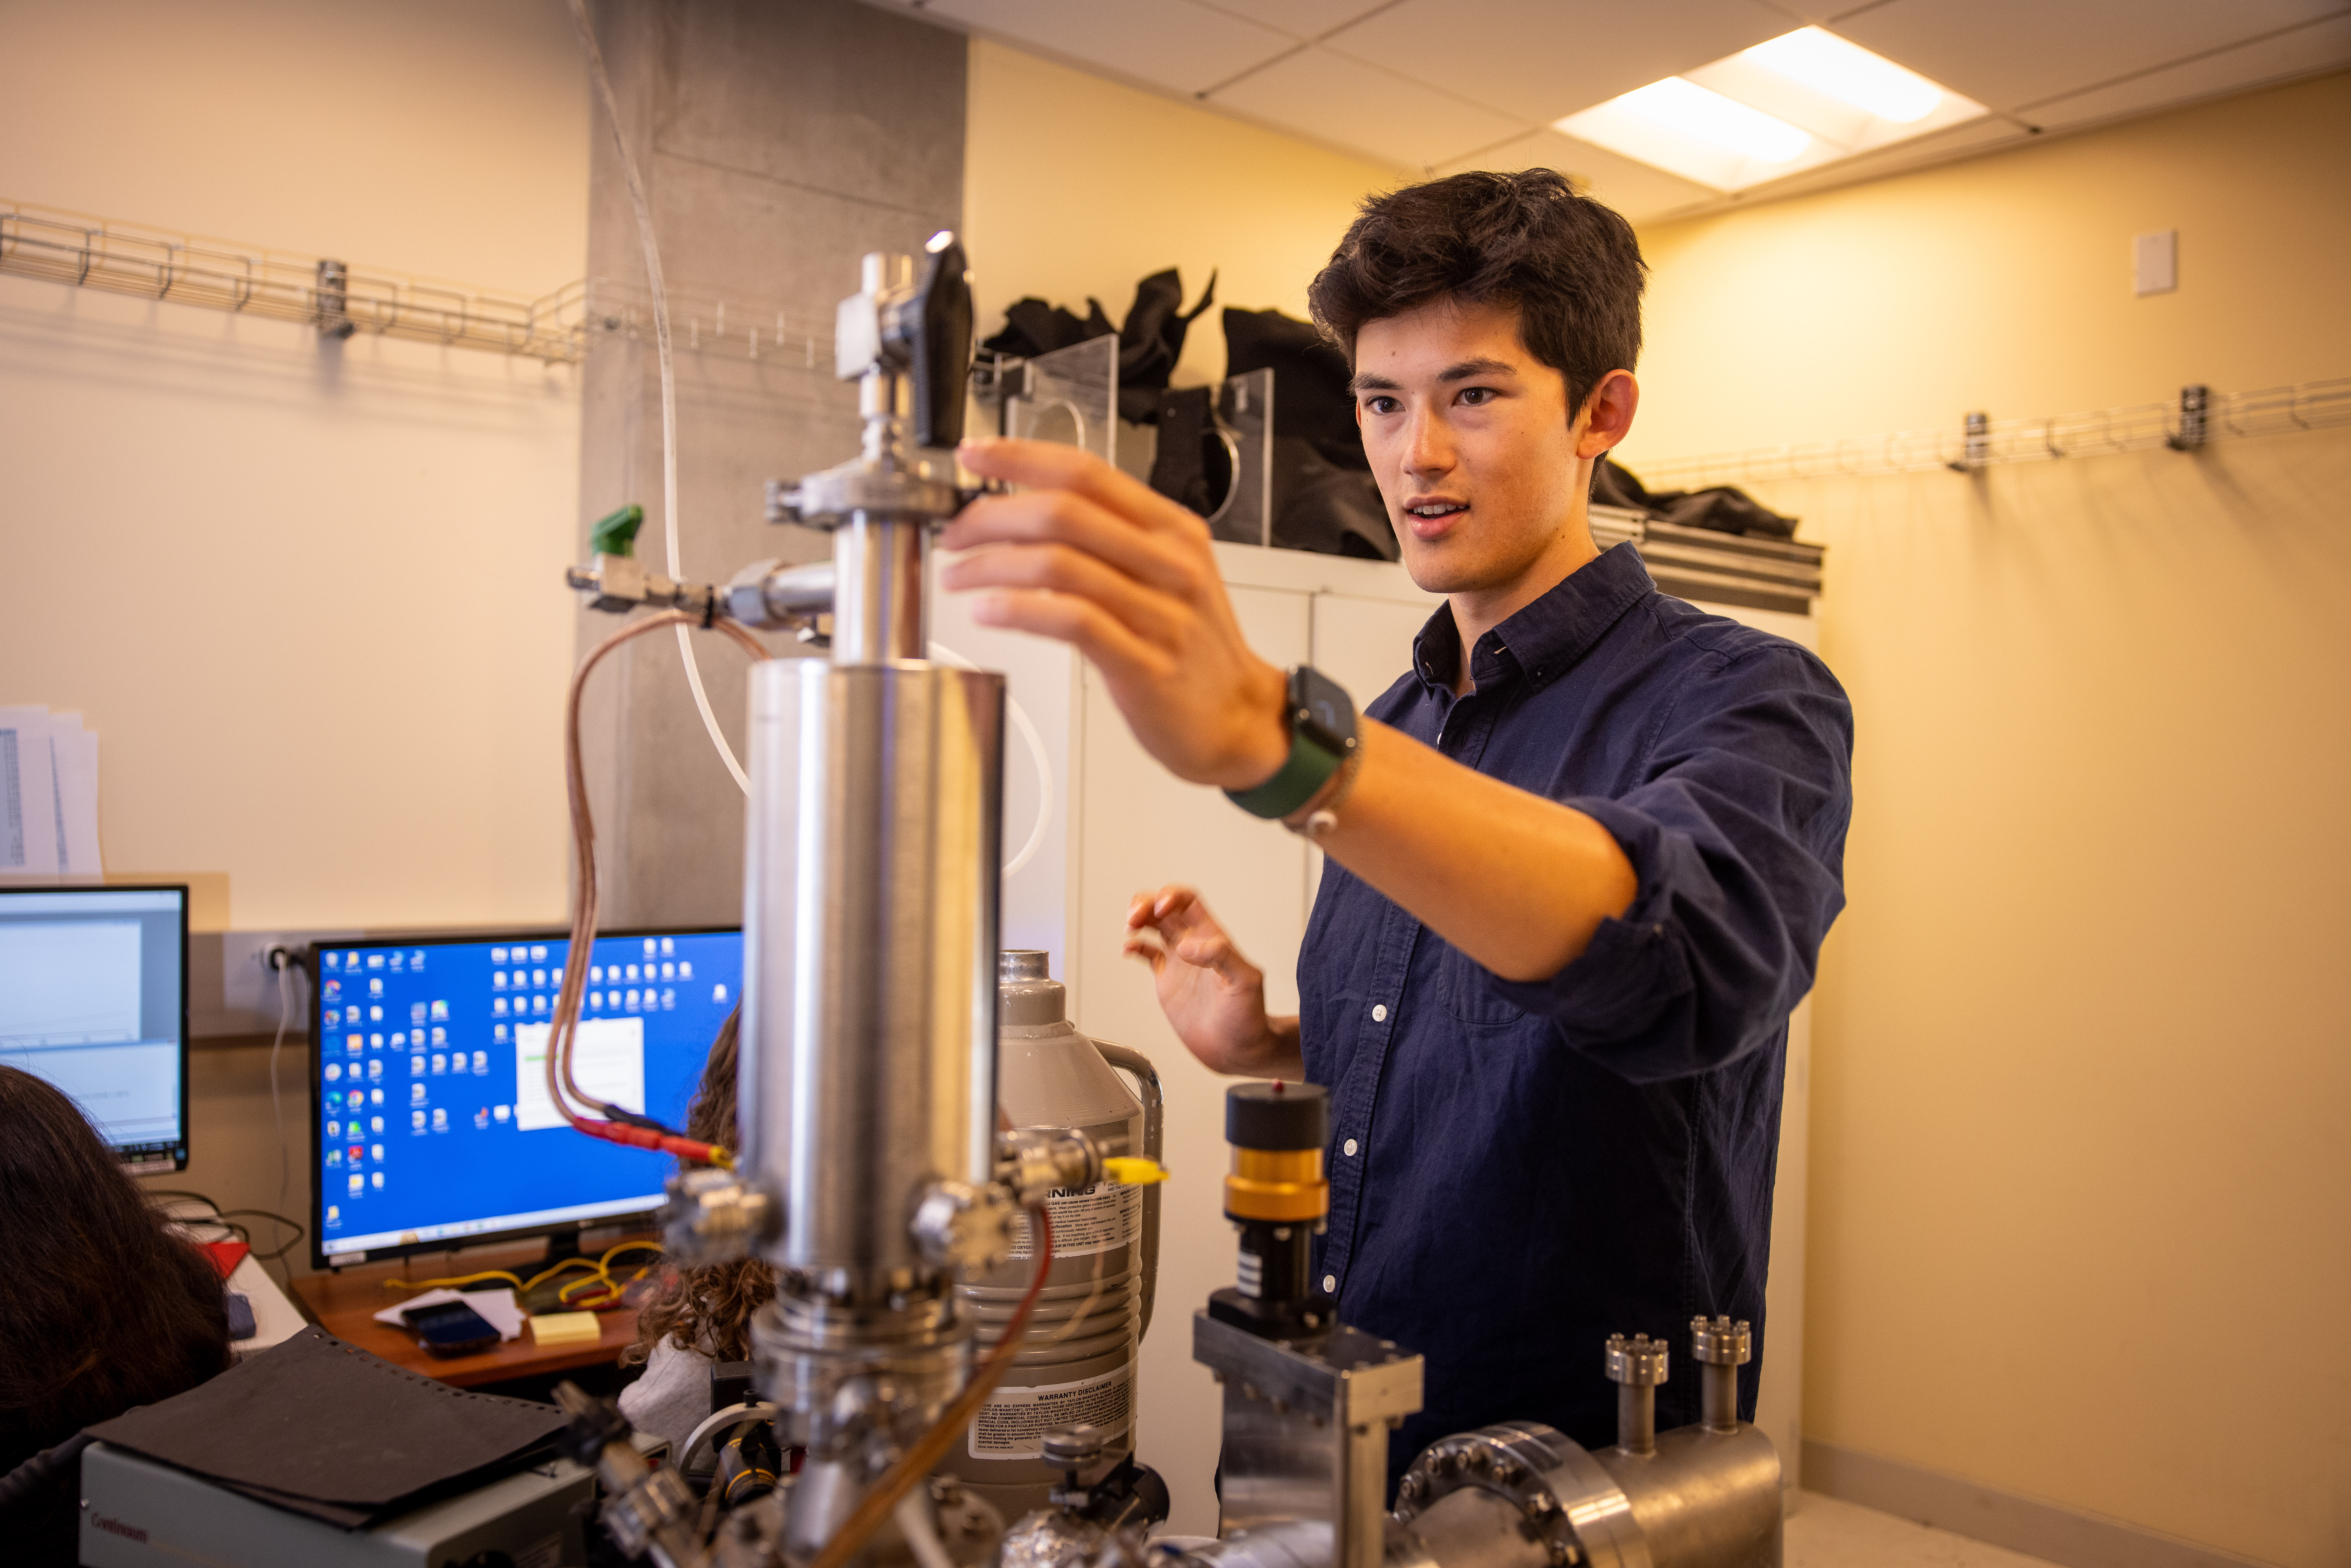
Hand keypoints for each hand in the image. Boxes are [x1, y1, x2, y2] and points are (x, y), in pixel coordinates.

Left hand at [942, 439, 1290, 790]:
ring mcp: (1159, 614)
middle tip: (956, 534)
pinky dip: (1017, 611)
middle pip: (1064, 513)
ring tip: (959, 575)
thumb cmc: (1191, 647)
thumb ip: (1110, 541)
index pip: (1086, 473)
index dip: (1021, 458)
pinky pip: (1070, 621)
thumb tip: (1025, 514)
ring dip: (992, 566)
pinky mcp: (1143, 664)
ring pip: (1058, 565)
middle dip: (993, 517)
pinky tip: (988, 612)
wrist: (1238, 716)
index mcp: (1172, 530)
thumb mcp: (1165, 575)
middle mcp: (1169, 563)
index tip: (974, 456)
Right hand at [1123, 886, 1300, 1076]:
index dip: (1172, 896)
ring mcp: (1179, 962)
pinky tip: (1127, 949)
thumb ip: (1222, 956)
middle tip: (1135, 916)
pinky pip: (1146, 953)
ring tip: (1130, 926)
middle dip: (1146, 903)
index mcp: (1213, 938)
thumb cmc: (1249, 1017)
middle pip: (1165, 908)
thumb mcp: (1245, 981)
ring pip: (1153, 926)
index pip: (1189, 901)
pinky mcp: (1167, 979)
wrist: (1237, 1049)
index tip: (1160, 908)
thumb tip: (1187, 946)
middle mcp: (1194, 945)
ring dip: (1138, 919)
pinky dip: (1134, 946)